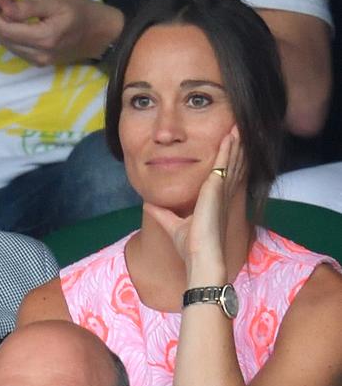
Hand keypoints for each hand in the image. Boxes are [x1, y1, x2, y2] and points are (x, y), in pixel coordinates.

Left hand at [0, 0, 123, 65]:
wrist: (103, 34)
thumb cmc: (83, 12)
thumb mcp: (57, 2)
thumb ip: (29, 8)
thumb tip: (4, 9)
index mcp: (44, 38)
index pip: (7, 29)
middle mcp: (39, 55)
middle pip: (3, 39)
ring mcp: (39, 61)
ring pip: (7, 45)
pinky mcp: (39, 62)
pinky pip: (15, 48)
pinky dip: (3, 35)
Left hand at [144, 126, 244, 284]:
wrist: (200, 259)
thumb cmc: (192, 248)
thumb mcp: (173, 226)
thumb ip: (162, 214)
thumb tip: (148, 204)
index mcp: (214, 202)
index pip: (222, 176)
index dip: (227, 160)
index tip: (228, 146)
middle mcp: (222, 195)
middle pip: (230, 165)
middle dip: (234, 147)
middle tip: (237, 128)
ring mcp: (221, 191)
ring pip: (231, 161)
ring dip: (234, 143)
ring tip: (237, 126)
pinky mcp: (216, 189)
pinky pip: (225, 164)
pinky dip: (228, 149)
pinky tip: (230, 135)